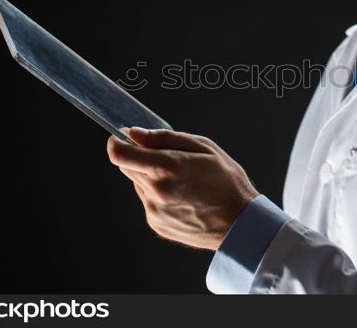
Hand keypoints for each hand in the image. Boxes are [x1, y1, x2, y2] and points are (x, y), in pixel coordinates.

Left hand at [106, 128, 258, 250]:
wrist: (239, 223)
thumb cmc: (227, 182)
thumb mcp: (204, 148)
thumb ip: (165, 138)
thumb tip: (135, 133)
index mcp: (167, 167)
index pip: (119, 154)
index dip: (116, 142)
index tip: (123, 137)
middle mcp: (156, 190)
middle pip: (127, 166)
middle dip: (141, 157)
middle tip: (169, 159)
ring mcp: (153, 209)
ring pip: (138, 183)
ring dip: (151, 177)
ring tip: (182, 181)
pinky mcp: (155, 223)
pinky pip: (147, 200)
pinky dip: (158, 194)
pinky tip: (183, 197)